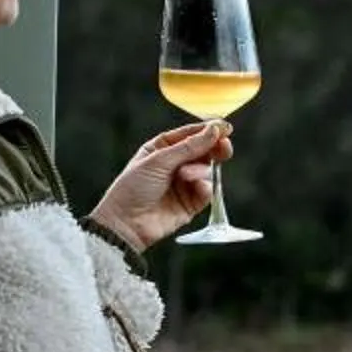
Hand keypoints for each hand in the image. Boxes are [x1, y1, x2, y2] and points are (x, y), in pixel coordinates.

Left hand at [89, 123, 230, 252]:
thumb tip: (214, 130)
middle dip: (214, 148)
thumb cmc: (133, 188)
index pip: (190, 135)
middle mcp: (174, 165)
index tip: (225, 128)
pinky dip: (205, 187)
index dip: (208, 130)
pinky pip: (207, 191)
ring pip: (206, 170)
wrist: (126, 223)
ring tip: (185, 176)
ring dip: (200, 170)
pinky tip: (197, 187)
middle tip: (224, 146)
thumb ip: (189, 146)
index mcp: (162, 149)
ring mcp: (183, 184)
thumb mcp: (159, 160)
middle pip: (203, 151)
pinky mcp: (190, 203)